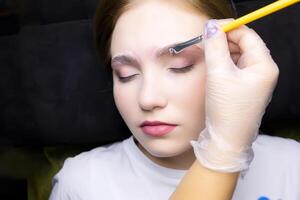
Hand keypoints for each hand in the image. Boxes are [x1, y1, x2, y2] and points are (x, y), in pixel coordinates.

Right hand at [190, 19, 278, 172]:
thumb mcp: (219, 74)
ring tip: (206, 54)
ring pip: (236, 55)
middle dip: (223, 40)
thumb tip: (210, 27)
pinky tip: (211, 66)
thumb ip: (214, 47)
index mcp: (263, 66)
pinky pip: (233, 68)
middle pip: (243, 44)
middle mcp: (261, 71)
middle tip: (204, 42)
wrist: (226, 141)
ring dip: (221, 51)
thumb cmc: (227, 111)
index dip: (228, 28)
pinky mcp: (242, 88)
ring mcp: (252, 81)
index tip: (208, 29)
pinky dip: (221, 63)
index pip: (247, 35)